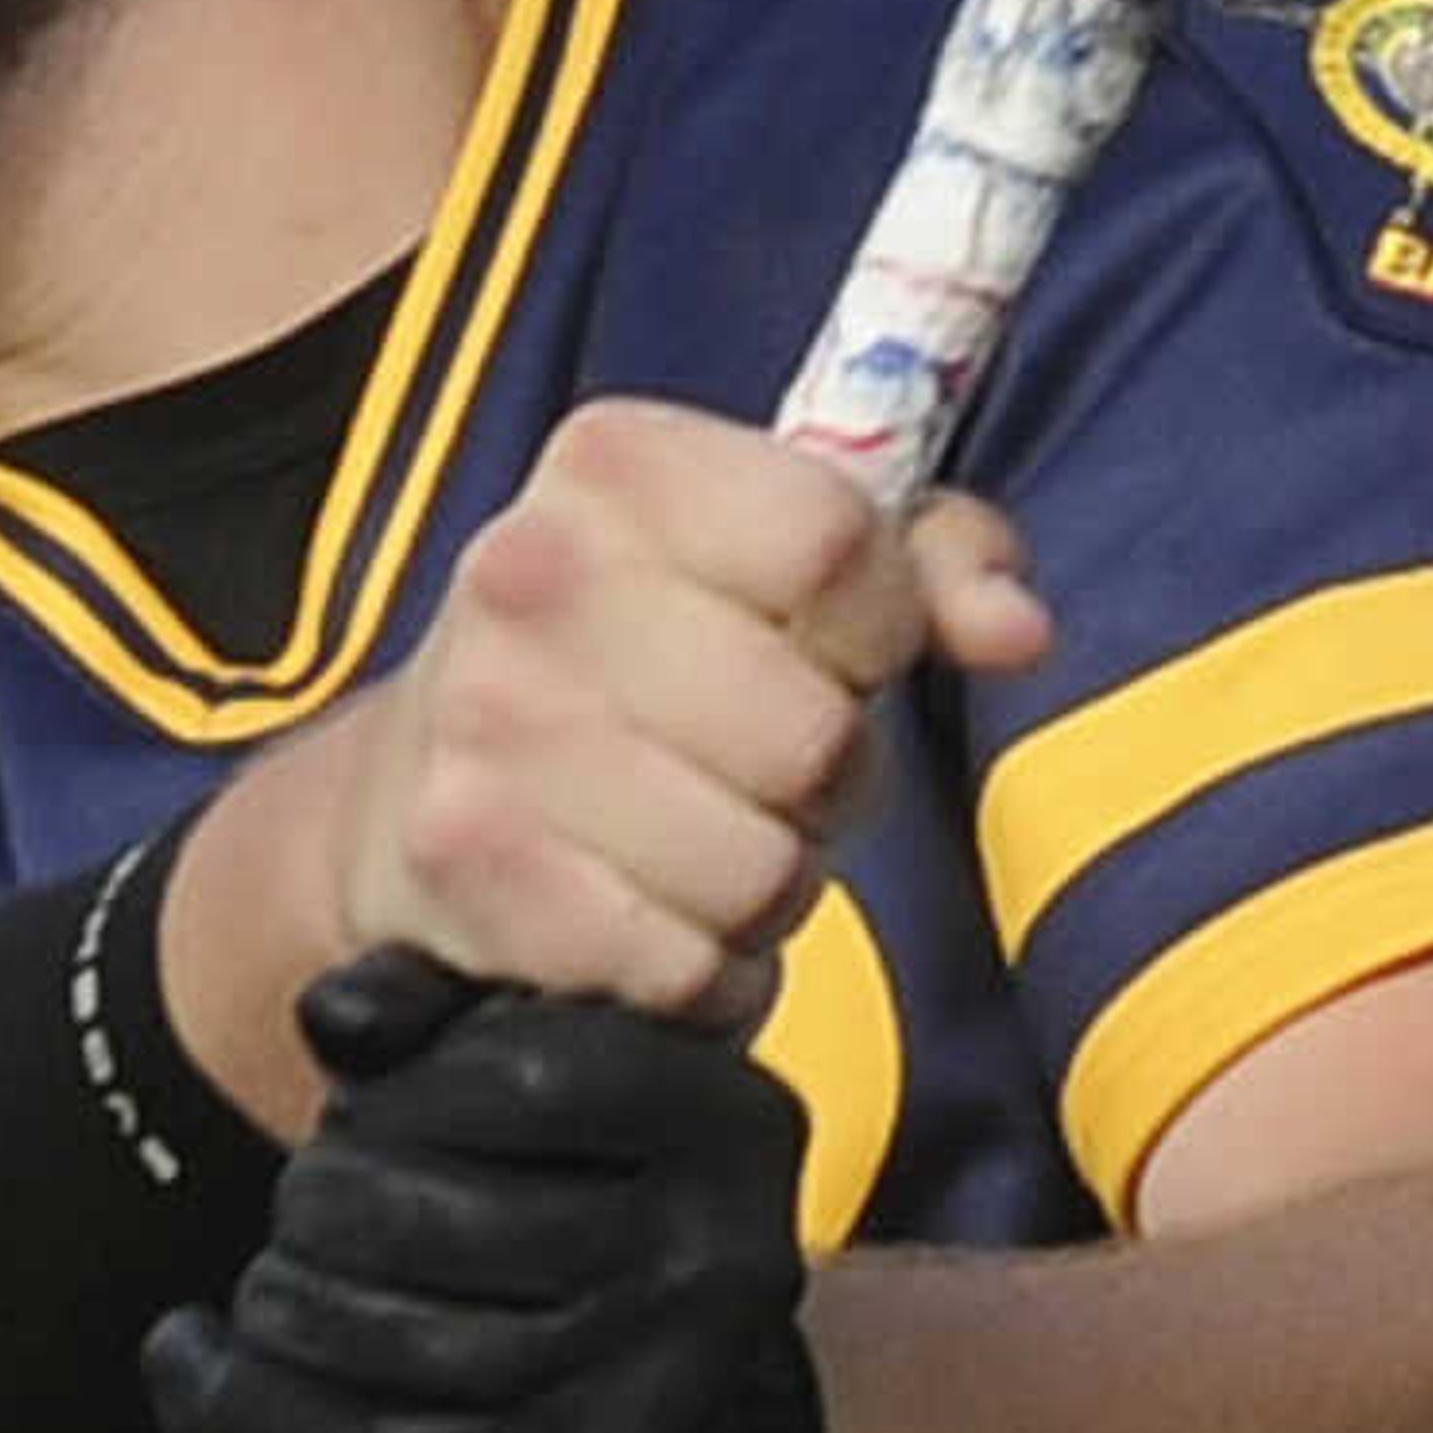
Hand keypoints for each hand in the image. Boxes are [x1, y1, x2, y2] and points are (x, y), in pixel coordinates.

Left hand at [140, 952, 826, 1432]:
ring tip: (284, 1288)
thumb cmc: (574, 1208)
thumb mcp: (540, 1071)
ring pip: (368, 1334)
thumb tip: (334, 1014)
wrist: (658, 1426)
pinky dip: (230, 1400)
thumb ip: (437, 1010)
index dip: (403, 1087)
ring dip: (278, 1302)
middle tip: (317, 1205)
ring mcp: (647, 1405)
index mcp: (729, 1125)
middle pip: (418, 1212)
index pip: (522, 1072)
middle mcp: (718, 1266)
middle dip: (318, 1199)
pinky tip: (193, 1360)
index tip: (372, 1107)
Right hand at [321, 398, 1046, 1029]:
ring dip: (766, 886)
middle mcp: (530, 570)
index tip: (835, 647)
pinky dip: (697, 970)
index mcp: (615, 462)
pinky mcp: (467, 864)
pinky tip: (649, 917)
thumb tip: (1016, 629)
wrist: (415, 785)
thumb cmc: (648, 658)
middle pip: (812, 727)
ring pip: (760, 867)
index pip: (837, 540)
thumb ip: (931, 560)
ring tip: (705, 844)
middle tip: (761, 769)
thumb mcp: (782, 561)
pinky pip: (683, 964)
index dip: (879, 621)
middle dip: (827, 777)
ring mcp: (488, 722)